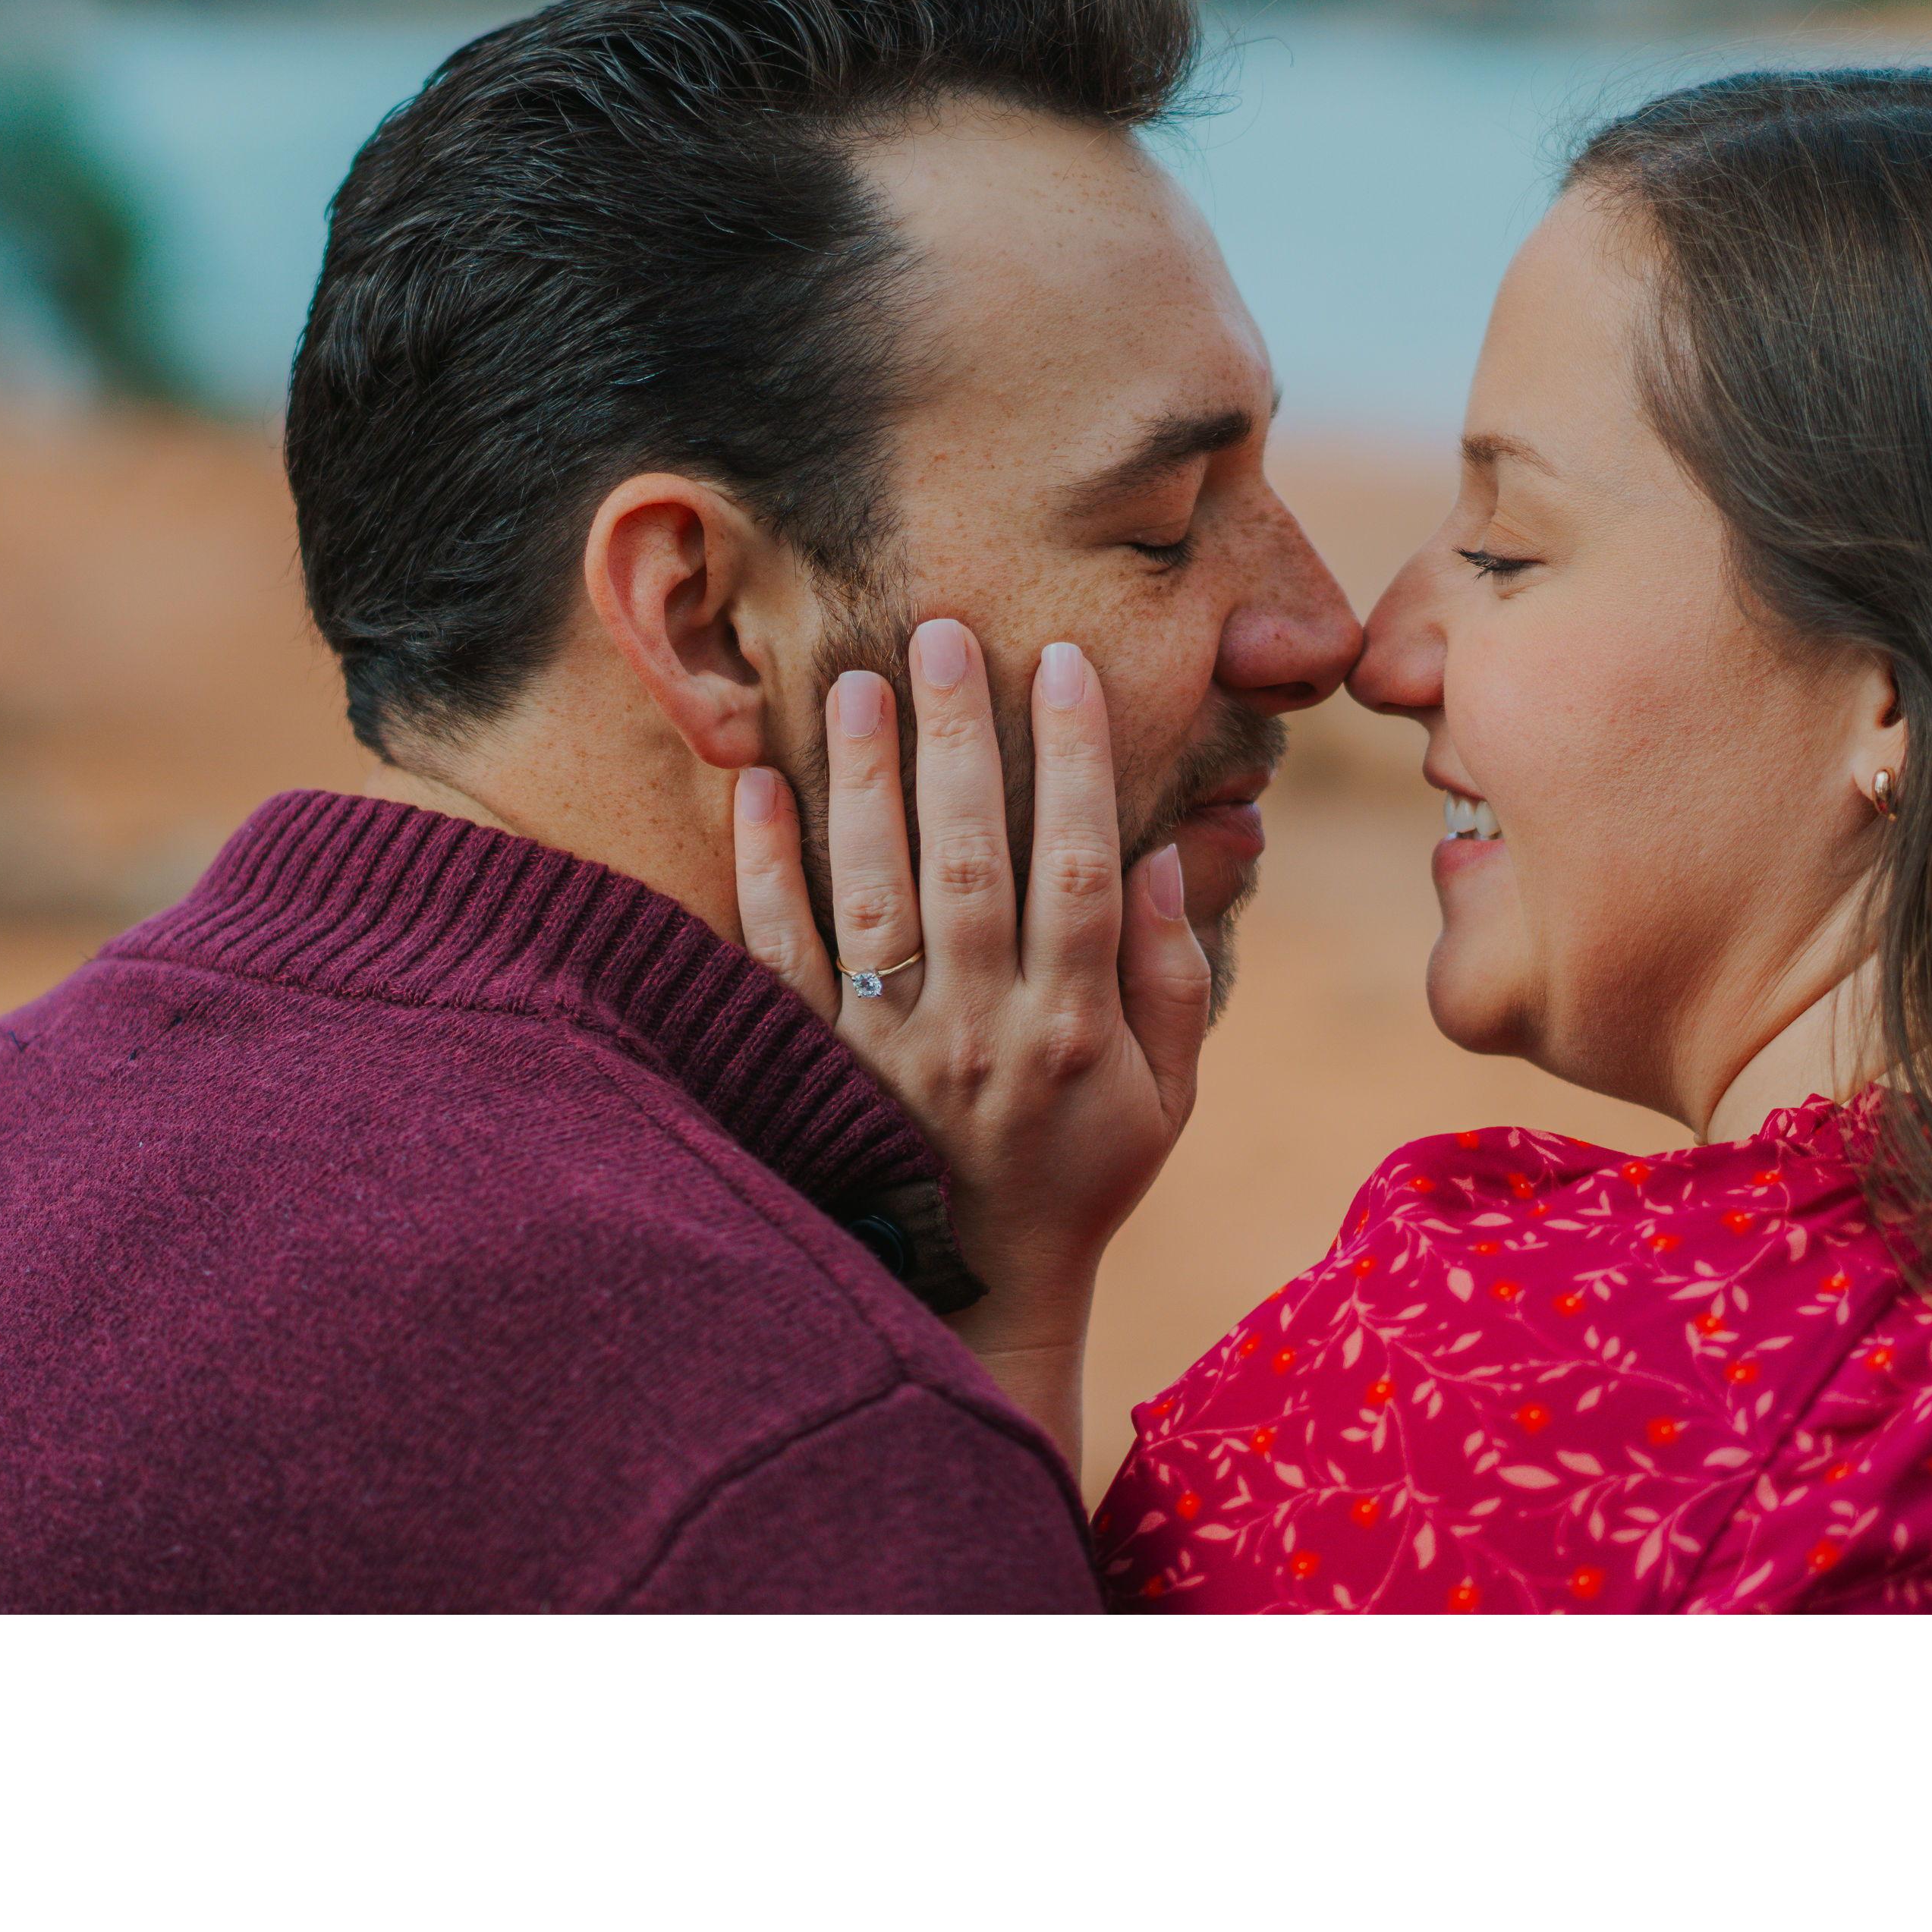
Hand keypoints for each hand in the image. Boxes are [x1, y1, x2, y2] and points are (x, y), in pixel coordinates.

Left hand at [731, 618, 1212, 1471]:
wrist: (975, 1297)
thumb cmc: (1082, 1178)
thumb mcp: (1166, 1096)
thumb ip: (1173, 975)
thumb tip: (1162, 847)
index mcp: (1073, 1031)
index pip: (1076, 868)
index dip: (1072, 761)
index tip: (1061, 664)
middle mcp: (979, 1033)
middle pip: (969, 863)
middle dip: (960, 742)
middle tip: (946, 634)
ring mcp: (887, 1053)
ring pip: (874, 896)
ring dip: (865, 783)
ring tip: (861, 682)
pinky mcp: (812, 1068)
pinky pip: (779, 957)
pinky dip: (764, 871)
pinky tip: (758, 786)